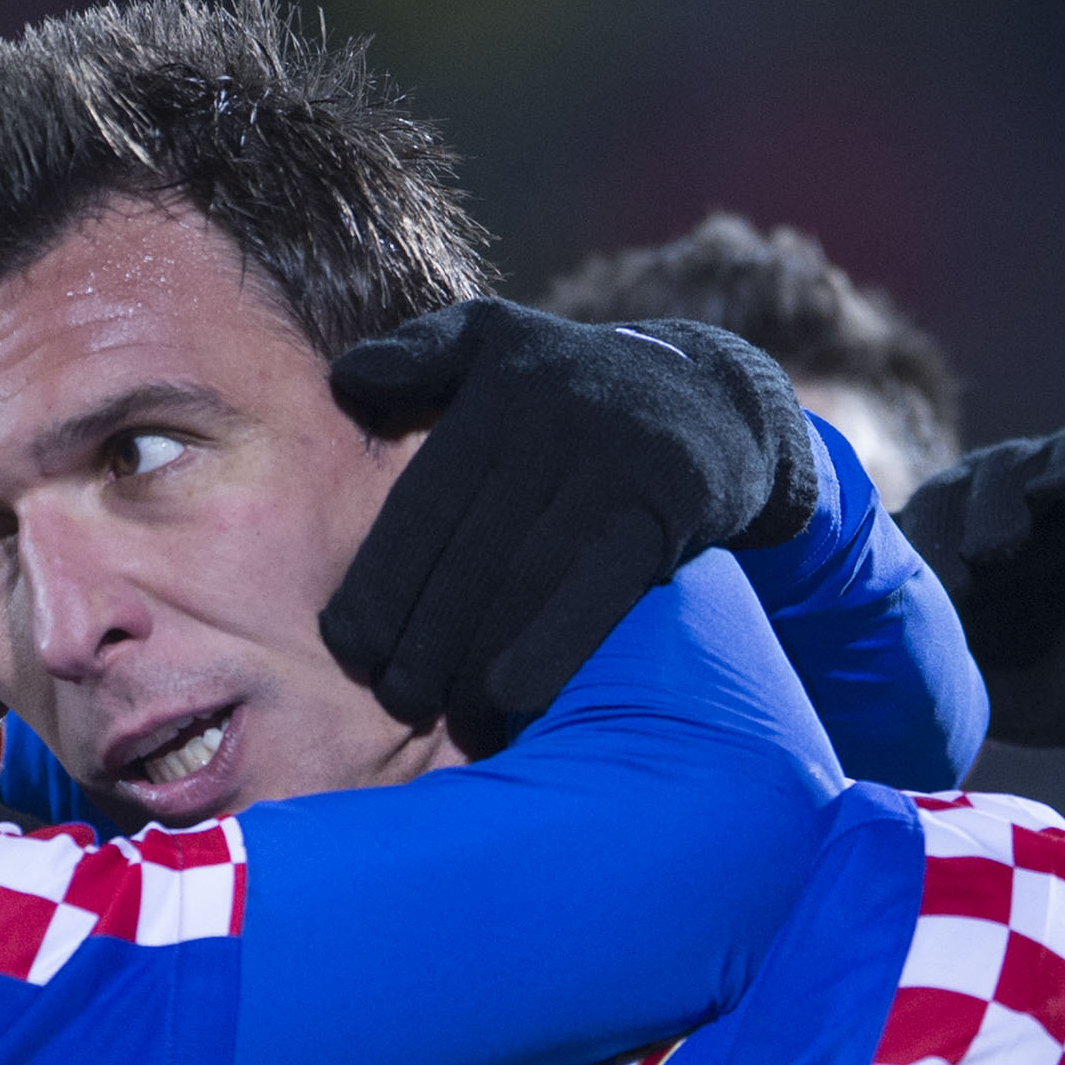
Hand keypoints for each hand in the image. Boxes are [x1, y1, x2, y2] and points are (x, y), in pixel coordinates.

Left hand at [321, 298, 820, 751]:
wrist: (717, 397)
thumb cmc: (577, 388)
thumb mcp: (498, 342)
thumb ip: (421, 356)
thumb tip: (347, 378)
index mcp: (496, 393)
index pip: (419, 509)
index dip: (379, 587)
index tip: (351, 651)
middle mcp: (551, 420)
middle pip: (467, 556)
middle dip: (425, 641)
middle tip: (400, 702)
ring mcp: (614, 460)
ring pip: (524, 580)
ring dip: (478, 664)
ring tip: (458, 722)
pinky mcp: (671, 502)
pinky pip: (599, 588)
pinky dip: (550, 646)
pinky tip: (511, 697)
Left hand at [893, 417, 1064, 779]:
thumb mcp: (986, 687)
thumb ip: (931, 662)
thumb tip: (855, 663)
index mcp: (945, 552)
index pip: (895, 536)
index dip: (881, 558)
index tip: (875, 597)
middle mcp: (987, 505)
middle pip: (941, 496)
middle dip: (935, 535)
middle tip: (947, 582)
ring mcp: (1049, 480)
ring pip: (1002, 468)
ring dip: (994, 505)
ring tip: (994, 552)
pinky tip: (1061, 483)